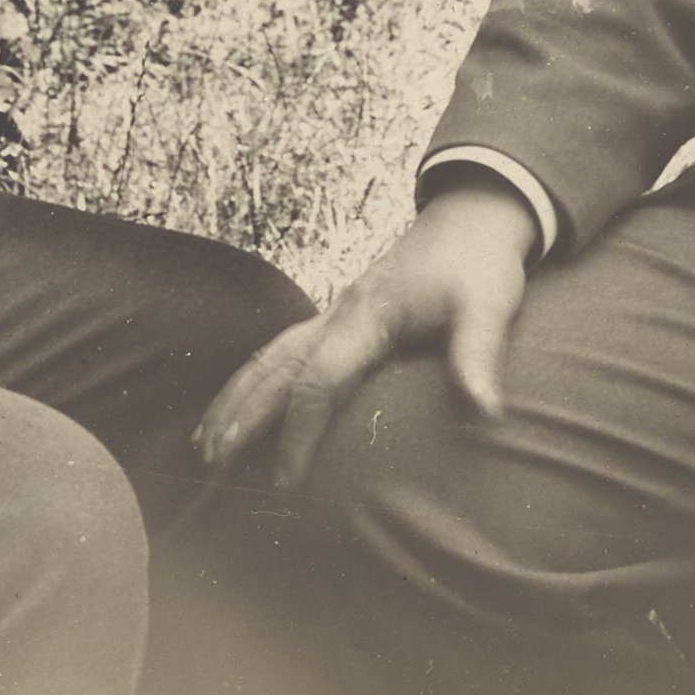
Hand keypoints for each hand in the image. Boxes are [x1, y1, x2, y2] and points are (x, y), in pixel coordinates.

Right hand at [196, 184, 538, 493]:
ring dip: (235, 398)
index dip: (299, 431)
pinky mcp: (339, 316)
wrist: (472, 216)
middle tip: (211, 462)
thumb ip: (479, 357)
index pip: (320, 379)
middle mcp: (339, 313)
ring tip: (205, 442)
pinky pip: (283, 351)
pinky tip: (242, 403)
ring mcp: (334, 312)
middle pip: (275, 367)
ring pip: (269, 357)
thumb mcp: (488, 307)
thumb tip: (489, 415)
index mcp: (368, 315)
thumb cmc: (479, 264)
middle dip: (240, 415)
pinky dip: (254, 380)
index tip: (287, 479)